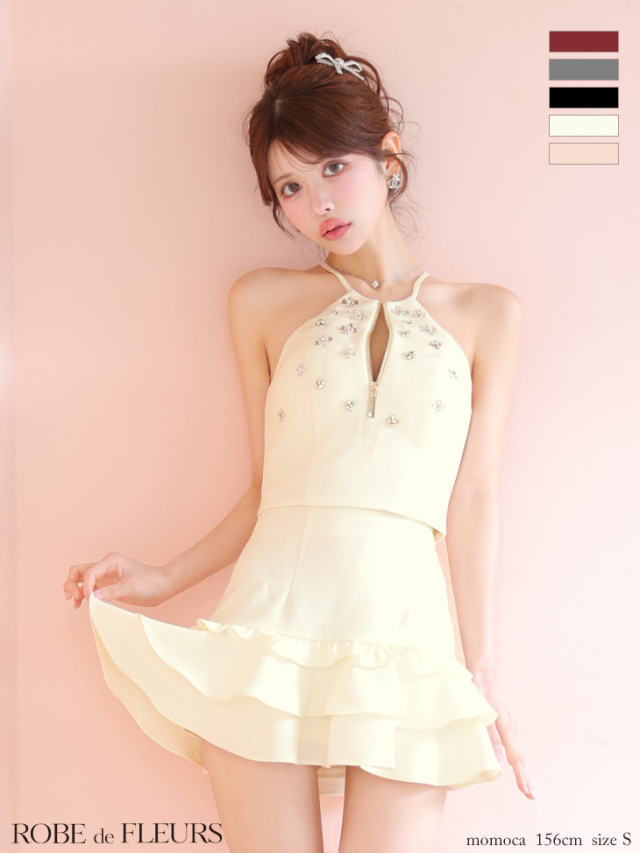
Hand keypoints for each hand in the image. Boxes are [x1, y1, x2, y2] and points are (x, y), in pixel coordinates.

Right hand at [63, 551, 172, 608]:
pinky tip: (81, 604)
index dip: (85, 587)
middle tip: (72, 598)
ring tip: (74, 603)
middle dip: (71, 583)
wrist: (162, 586)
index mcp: (110, 560)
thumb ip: (112, 591)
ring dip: (73, 588)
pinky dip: (82, 594)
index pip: (89, 572)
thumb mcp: (132, 586)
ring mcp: (104, 575)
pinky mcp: (107, 585)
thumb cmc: (150, 582)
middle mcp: (105, 566)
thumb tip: (94, 597)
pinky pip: (88, 588)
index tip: (89, 600)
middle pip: (78, 571)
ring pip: (80, 579)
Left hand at [473, 671, 534, 799]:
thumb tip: (500, 760)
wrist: (483, 675)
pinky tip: (516, 764)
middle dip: (525, 776)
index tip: (526, 790)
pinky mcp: (507, 724)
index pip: (516, 757)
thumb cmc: (480, 694)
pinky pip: (514, 744)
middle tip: (531, 795)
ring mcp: (510, 726)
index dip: (520, 775)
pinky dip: (517, 758)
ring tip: (527, 785)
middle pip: (520, 757)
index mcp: (507, 727)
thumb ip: (491, 737)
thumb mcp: (483, 715)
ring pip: (518, 751)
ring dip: (522, 769)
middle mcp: (512, 728)